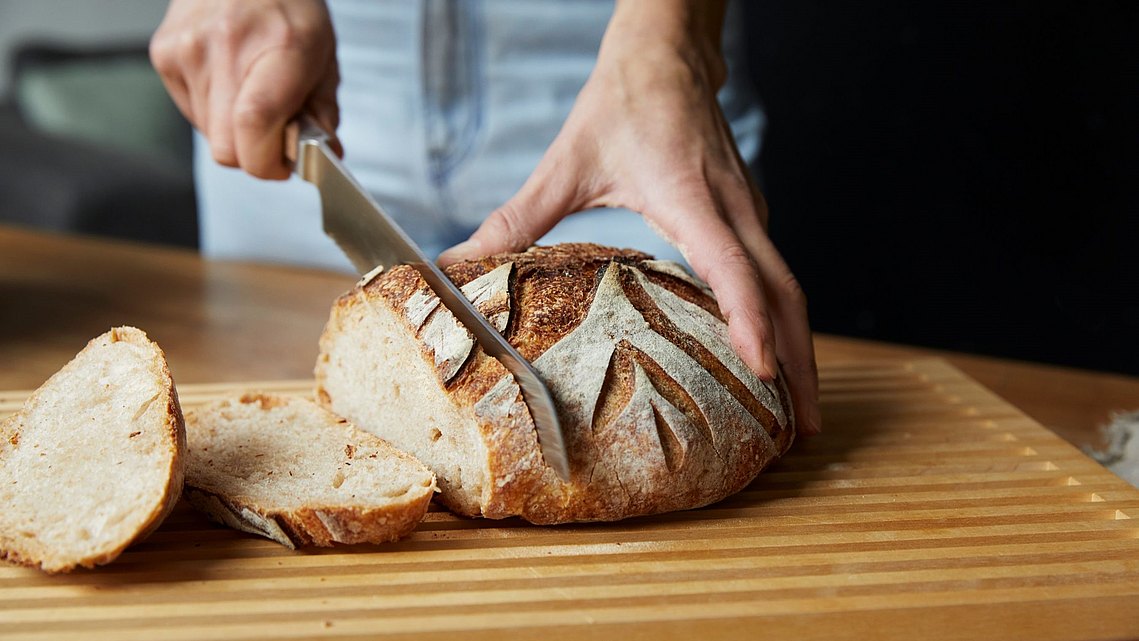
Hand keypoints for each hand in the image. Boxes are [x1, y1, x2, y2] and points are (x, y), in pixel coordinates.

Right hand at [149, 0, 339, 178]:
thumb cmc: (287, 6)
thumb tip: (321, 156)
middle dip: (253, 155)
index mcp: (279, 46)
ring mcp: (188, 50)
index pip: (255, 124)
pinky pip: (191, 113)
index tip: (282, 166)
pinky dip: (213, 111)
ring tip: (251, 93)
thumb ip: (323, 113)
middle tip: (273, 136)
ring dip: (234, 131)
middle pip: (226, 148)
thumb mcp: (323, 55)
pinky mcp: (164, 54)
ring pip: (209, 135)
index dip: (268, 162)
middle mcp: (227, 47)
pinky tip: (228, 80)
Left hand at [438, 0, 820, 434]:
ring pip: (789, 285)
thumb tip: (457, 265)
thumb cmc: (621, 102)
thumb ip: (516, 221)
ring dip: (800, 346)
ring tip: (797, 411)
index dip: (750, 321)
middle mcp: (733, 209)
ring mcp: (748, 211)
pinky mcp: (748, 214)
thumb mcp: (564, 163)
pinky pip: (776, 273)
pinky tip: (769, 354)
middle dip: (799, 363)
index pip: (732, 268)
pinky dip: (782, 319)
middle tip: (803, 430)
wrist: (668, 53)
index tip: (762, 372)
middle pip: (785, 293)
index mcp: (691, 198)